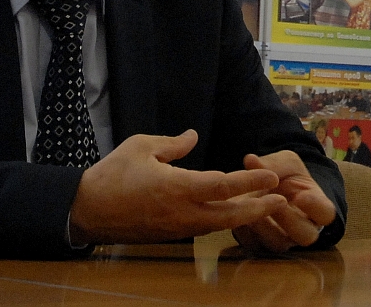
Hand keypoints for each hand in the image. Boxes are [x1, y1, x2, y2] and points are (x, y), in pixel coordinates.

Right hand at [68, 130, 286, 244]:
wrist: (89, 209)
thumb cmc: (114, 173)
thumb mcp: (142, 146)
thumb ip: (173, 144)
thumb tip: (194, 136)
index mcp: (178, 187)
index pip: (223, 185)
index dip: (250, 181)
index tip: (271, 177)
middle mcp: (183, 212)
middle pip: (230, 214)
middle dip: (258, 207)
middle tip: (280, 200)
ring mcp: (177, 227)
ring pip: (219, 224)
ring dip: (242, 216)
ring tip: (262, 206)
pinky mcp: (170, 234)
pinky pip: (203, 228)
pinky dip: (222, 220)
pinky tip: (229, 213)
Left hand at [233, 151, 336, 253]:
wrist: (267, 187)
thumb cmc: (285, 174)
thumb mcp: (284, 162)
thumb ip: (273, 163)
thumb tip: (251, 160)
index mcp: (316, 206)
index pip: (325, 213)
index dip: (315, 207)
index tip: (300, 196)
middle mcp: (303, 228)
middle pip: (306, 235)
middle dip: (289, 220)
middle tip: (276, 203)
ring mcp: (283, 239)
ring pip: (278, 243)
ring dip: (264, 226)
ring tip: (251, 206)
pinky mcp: (261, 244)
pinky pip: (254, 245)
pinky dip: (245, 230)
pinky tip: (236, 214)